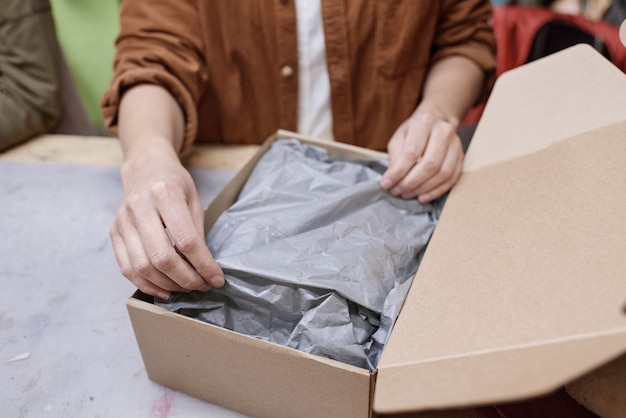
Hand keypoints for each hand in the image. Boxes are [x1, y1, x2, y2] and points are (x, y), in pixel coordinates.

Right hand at [109, 151, 223, 298]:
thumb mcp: (194, 199)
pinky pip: (126, 268)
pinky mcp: (113, 232)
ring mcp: (122, 221)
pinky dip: (146, 284)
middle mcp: (139, 207)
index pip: (186, 240)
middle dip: (186, 278)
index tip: (216, 279)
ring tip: (186, 288)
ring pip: (142, 266)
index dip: (203, 265)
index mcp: (165, 194)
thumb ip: (197, 232)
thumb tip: (205, 267)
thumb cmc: (174, 183)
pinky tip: (164, 289)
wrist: (146, 167)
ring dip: (167, 284)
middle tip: (202, 285)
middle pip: (161, 257)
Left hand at [380, 111, 463, 201]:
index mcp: (424, 122)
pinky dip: (436, 191)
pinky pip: (452, 179)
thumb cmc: (414, 131)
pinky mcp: (461, 157)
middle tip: (398, 191)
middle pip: (430, 164)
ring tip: (408, 194)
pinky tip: (423, 197)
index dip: (398, 171)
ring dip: (423, 189)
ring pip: (443, 173)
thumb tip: (392, 180)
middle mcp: (443, 131)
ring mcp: (456, 144)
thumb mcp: (399, 137)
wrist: (437, 121)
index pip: (412, 152)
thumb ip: (395, 157)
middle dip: (411, 182)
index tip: (386, 184)